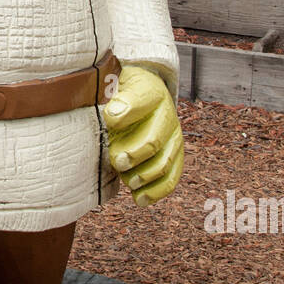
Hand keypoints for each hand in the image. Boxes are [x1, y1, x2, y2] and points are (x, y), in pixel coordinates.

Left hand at [101, 65, 183, 206]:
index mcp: (150, 92)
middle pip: (155, 138)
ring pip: (165, 162)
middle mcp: (166, 114)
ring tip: (129, 181)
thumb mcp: (113, 84)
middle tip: (118, 161)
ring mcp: (172, 137)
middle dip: (136, 153)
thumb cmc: (121, 92)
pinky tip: (140, 198)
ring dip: (146, 175)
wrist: (142, 95)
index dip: (127, 110)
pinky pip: (170, 178)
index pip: (142, 98)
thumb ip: (112, 98)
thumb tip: (113, 115)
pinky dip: (156, 191)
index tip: (110, 118)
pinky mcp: (173, 156)